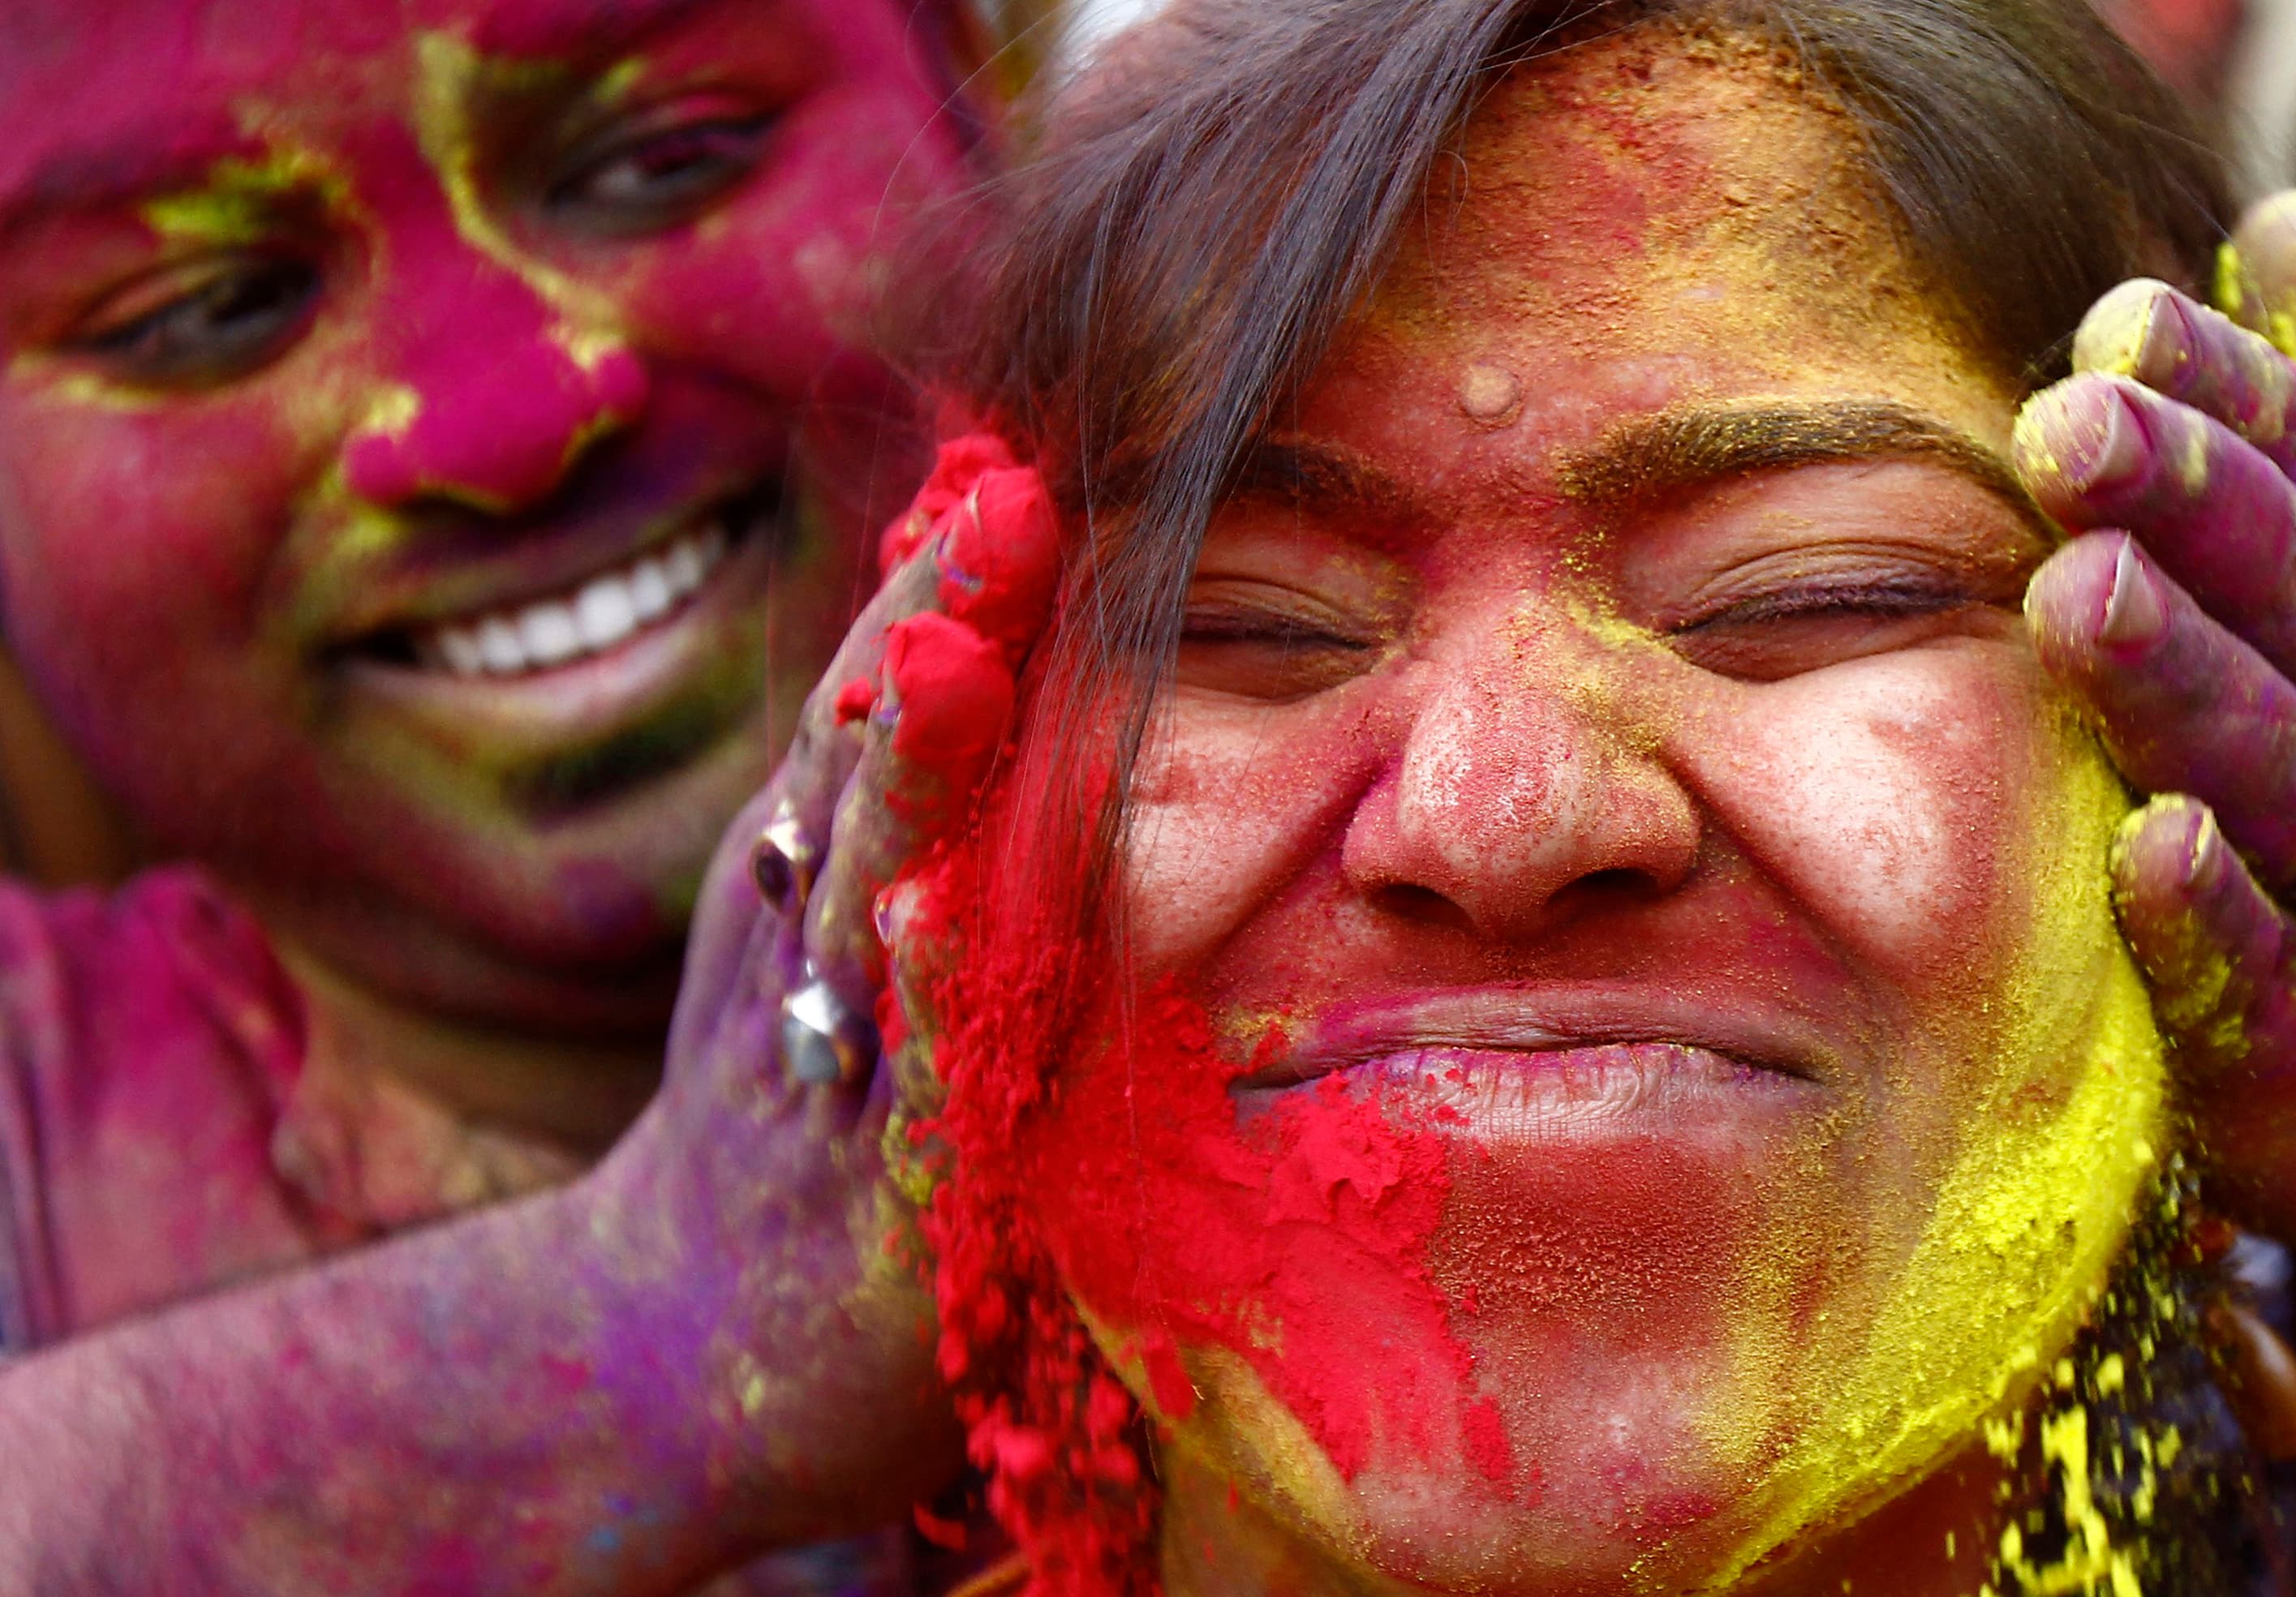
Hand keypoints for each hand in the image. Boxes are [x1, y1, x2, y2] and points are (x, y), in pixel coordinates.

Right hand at [569, 434, 1056, 1547]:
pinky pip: (908, 1089)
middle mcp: (810, 954)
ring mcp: (833, 1071)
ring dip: (917, 782)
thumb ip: (878, 795)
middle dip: (933, 631)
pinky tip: (937, 918)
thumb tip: (950, 624)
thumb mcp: (814, 942)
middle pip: (864, 771)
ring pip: (869, 904)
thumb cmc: (784, 1123)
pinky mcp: (883, 1201)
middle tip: (1009, 499)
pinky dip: (919, 1003)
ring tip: (959, 659)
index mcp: (806, 886)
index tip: (999, 461)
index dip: (929, 587)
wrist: (673, 1357)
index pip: (863, 710)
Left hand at [2014, 191, 2295, 1258]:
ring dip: (2185, 686)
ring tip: (2078, 598)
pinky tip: (2143, 849)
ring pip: (2287, 774)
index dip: (2230, 396)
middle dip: (2190, 510)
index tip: (2116, 323)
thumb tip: (2283, 216)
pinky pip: (2267, 971)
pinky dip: (2211, 914)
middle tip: (2068, 427)